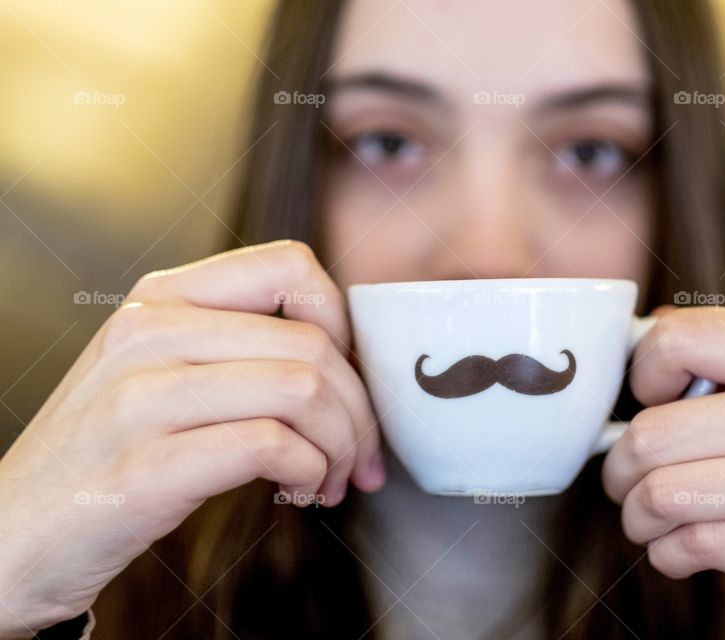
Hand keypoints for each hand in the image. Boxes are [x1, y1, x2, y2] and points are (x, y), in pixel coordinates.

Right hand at [0, 240, 384, 635]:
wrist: (12, 534)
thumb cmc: (105, 452)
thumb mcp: (158, 370)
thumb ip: (233, 343)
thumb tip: (344, 357)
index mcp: (162, 299)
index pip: (291, 266)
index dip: (342, 322)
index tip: (349, 377)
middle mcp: (150, 333)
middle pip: (313, 343)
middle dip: (360, 409)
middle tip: (360, 455)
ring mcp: (142, 398)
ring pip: (302, 390)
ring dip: (340, 445)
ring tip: (329, 478)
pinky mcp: (146, 467)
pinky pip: (270, 445)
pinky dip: (308, 471)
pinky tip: (299, 490)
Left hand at [602, 306, 724, 614]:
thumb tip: (653, 344)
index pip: (678, 340)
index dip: (641, 376)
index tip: (647, 402)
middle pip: (652, 435)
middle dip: (618, 467)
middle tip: (626, 478)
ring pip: (663, 495)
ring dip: (637, 516)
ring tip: (649, 518)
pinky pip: (696, 547)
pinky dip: (668, 554)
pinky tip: (680, 549)